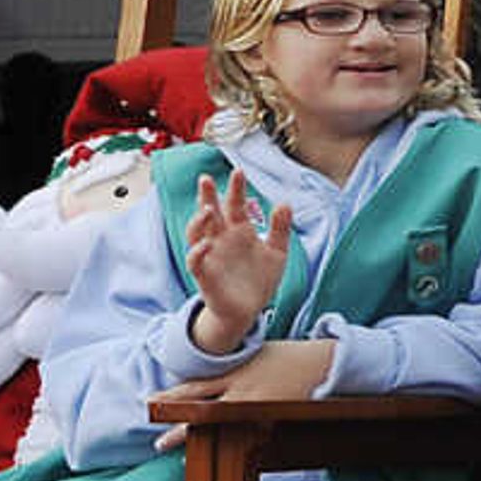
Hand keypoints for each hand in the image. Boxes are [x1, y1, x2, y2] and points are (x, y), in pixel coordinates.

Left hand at [153, 338, 337, 445]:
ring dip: (190, 434)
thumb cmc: (289, 355)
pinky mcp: (268, 416)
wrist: (323, 362)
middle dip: (174, 421)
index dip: (172, 396)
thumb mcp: (255, 351)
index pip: (196, 385)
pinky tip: (210, 449)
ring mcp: (253, 404)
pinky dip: (221, 440)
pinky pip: (238, 430)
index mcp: (234, 369)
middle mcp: (239, 388)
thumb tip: (212, 375)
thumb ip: (233, 364)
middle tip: (154, 437)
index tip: (151, 403)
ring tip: (167, 445)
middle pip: (198, 406)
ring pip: (214, 422)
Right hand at [182, 172, 292, 354]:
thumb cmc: (259, 279)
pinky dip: (198, 252)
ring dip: (198, 221)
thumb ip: (280, 228)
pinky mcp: (204, 275)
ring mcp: (210, 256)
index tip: (238, 170)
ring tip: (208, 209)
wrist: (250, 310)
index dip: (235, 189)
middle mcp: (221, 240)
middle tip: (205, 178)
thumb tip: (285, 203)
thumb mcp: (277, 252)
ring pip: (195, 233)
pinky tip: (206, 244)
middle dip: (206, 196)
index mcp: (239, 232)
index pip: (235, 205)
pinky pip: (195, 261)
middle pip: (209, 213)